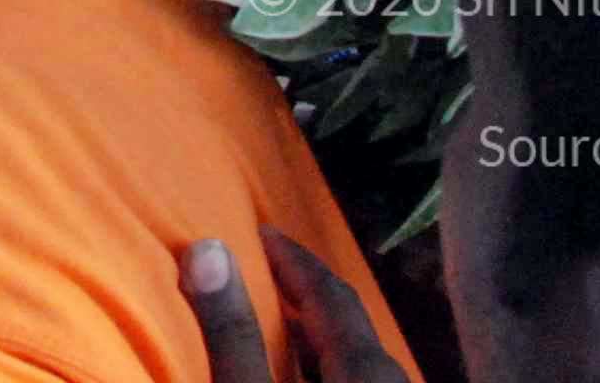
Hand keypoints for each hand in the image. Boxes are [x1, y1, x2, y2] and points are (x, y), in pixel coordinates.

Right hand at [176, 231, 411, 382]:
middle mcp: (390, 381)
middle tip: (262, 270)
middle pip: (348, 322)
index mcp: (365, 368)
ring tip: (274, 323)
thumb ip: (233, 335)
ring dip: (314, 335)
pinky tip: (298, 376)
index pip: (329, 292)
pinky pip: (357, 379)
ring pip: (355, 357)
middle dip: (304, 292)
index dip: (292, 258)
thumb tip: (208, 248)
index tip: (258, 232)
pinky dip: (326, 365)